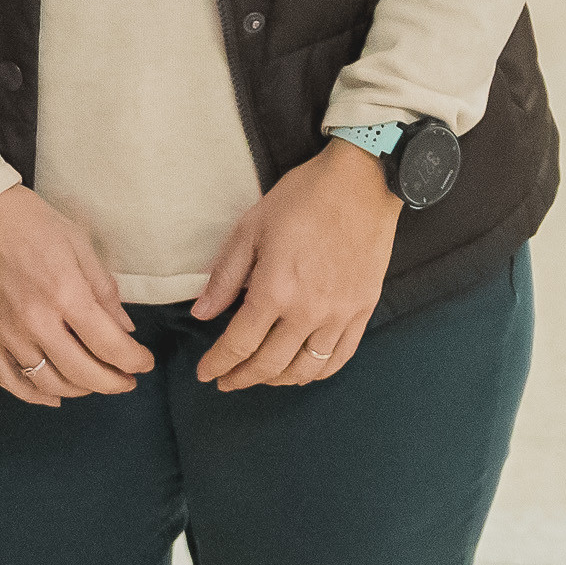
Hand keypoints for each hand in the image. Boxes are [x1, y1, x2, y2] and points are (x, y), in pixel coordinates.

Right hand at [0, 187, 153, 406]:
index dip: (134, 361)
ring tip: (94, 382)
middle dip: (113, 382)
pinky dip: (33, 395)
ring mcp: (5, 332)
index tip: (144, 362)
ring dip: (79, 390)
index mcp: (65, 292)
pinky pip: (9, 379)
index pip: (109, 344)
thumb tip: (124, 328)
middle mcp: (35, 320)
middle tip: (127, 380)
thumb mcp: (77, 242)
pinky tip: (53, 395)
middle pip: (83, 373)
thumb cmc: (27, 219)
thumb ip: (103, 289)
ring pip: (48, 383)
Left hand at [189, 141, 399, 389]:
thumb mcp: (251, 228)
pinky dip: (317, 372)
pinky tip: (302, 370)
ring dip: (278, 381)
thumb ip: (225, 276)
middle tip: (226, 380)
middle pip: (270, 364)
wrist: (360, 183)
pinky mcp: (363, 311)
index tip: (205, 373)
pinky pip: (339, 358)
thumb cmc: (303, 198)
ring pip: (305, 370)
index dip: (218, 364)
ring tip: (261, 376)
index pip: (239, 344)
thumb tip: (202, 313)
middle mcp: (308, 311)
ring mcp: (340, 315)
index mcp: (275, 290)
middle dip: (242, 378)